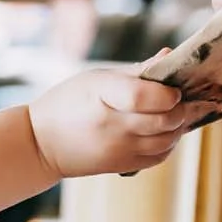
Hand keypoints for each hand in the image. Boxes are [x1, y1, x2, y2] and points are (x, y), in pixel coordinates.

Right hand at [25, 67, 196, 177]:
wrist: (41, 144)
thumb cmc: (70, 102)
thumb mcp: (96, 78)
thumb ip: (136, 71)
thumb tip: (169, 55)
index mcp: (101, 95)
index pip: (142, 96)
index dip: (166, 93)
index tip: (173, 90)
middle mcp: (111, 125)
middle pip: (162, 120)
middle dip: (179, 110)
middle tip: (180, 101)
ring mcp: (117, 149)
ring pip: (166, 141)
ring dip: (178, 127)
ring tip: (174, 115)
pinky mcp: (121, 166)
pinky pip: (158, 157)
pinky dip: (169, 144)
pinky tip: (164, 133)